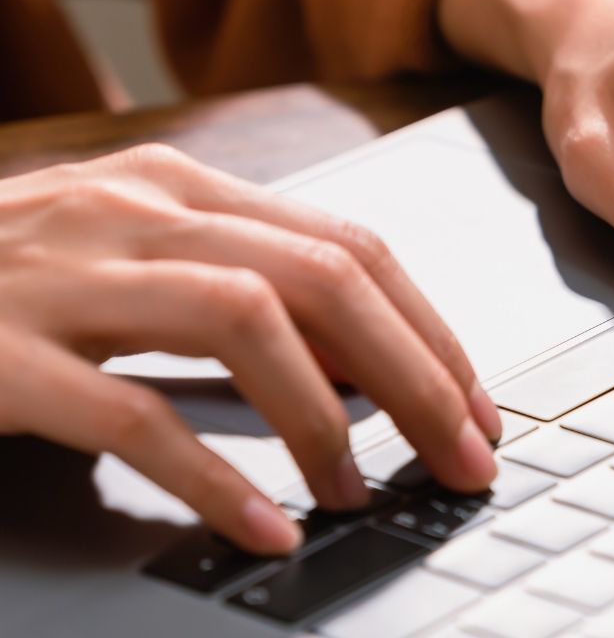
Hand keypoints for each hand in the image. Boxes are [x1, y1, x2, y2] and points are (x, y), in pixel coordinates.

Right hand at [0, 146, 500, 552]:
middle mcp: (140, 209)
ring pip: (250, 322)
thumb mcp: (142, 256)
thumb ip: (244, 284)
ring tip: (361, 488)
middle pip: (325, 276)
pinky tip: (265, 522)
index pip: (349, 245)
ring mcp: (71, 274)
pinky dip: (214, 474)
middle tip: (466, 453)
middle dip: (416, 372)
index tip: (472, 399)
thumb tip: (361, 360)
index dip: (428, 325)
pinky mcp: (4, 352)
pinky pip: (133, 413)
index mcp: (185, 186)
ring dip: (328, 417)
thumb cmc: (17, 274)